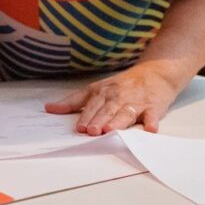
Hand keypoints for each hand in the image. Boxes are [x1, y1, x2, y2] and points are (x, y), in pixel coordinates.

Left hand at [44, 64, 179, 134]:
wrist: (155, 73)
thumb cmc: (121, 85)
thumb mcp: (96, 89)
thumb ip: (73, 101)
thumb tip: (49, 108)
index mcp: (103, 92)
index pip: (92, 105)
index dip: (86, 116)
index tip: (80, 127)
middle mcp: (118, 96)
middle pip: (108, 109)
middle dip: (99, 120)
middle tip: (92, 131)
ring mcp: (136, 102)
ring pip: (126, 113)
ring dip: (119, 121)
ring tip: (111, 130)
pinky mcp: (153, 107)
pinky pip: (153, 115)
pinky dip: (152, 122)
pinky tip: (150, 128)